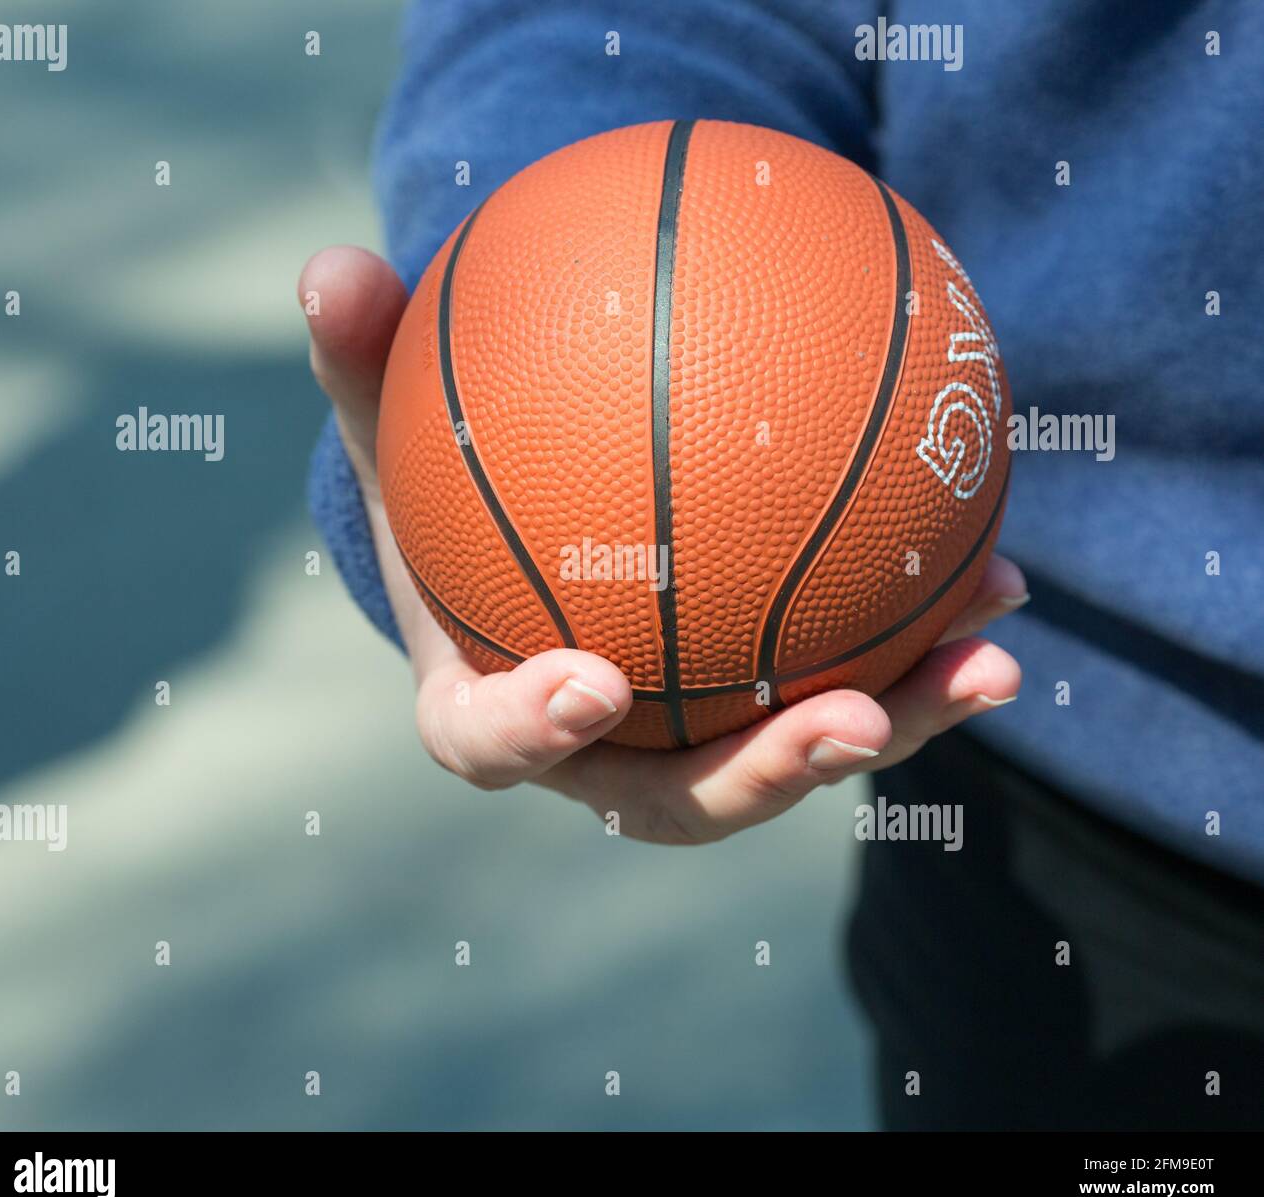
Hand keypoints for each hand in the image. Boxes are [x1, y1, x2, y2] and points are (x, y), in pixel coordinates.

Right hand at [300, 246, 1024, 844]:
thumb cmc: (448, 496)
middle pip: (680, 799)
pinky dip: (920, 652)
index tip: (595, 683)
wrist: (521, 544)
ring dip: (896, 720)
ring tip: (991, 654)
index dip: (536, 734)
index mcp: (493, 707)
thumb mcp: (395, 427)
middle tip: (854, 721)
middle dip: (770, 775)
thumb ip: (363, 361)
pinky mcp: (759, 711)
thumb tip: (327, 265)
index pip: (494, 746)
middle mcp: (599, 755)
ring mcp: (689, 741)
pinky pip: (845, 691)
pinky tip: (1000, 583)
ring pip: (788, 762)